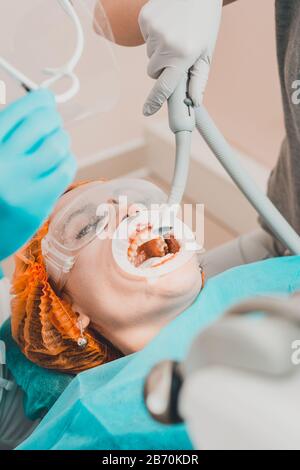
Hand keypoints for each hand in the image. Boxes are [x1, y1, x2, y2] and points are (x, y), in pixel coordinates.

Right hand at [0, 89, 76, 260]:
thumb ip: (7, 131)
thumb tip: (40, 104)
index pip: (19, 111)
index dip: (39, 100)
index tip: (46, 99)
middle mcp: (1, 164)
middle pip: (41, 123)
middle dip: (52, 118)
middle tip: (52, 122)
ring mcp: (20, 187)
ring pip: (58, 145)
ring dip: (61, 139)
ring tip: (54, 144)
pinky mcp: (37, 206)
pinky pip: (65, 170)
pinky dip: (67, 160)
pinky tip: (59, 162)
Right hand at [139, 0, 222, 115]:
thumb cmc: (204, 22)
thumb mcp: (206, 53)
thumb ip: (198, 80)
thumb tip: (194, 102)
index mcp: (183, 55)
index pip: (164, 86)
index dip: (155, 101)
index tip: (147, 111)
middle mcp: (166, 44)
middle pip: (154, 71)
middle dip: (164, 68)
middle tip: (178, 52)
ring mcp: (153, 30)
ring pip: (150, 55)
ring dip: (160, 50)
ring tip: (175, 33)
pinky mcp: (144, 18)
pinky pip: (145, 38)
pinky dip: (155, 35)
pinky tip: (167, 23)